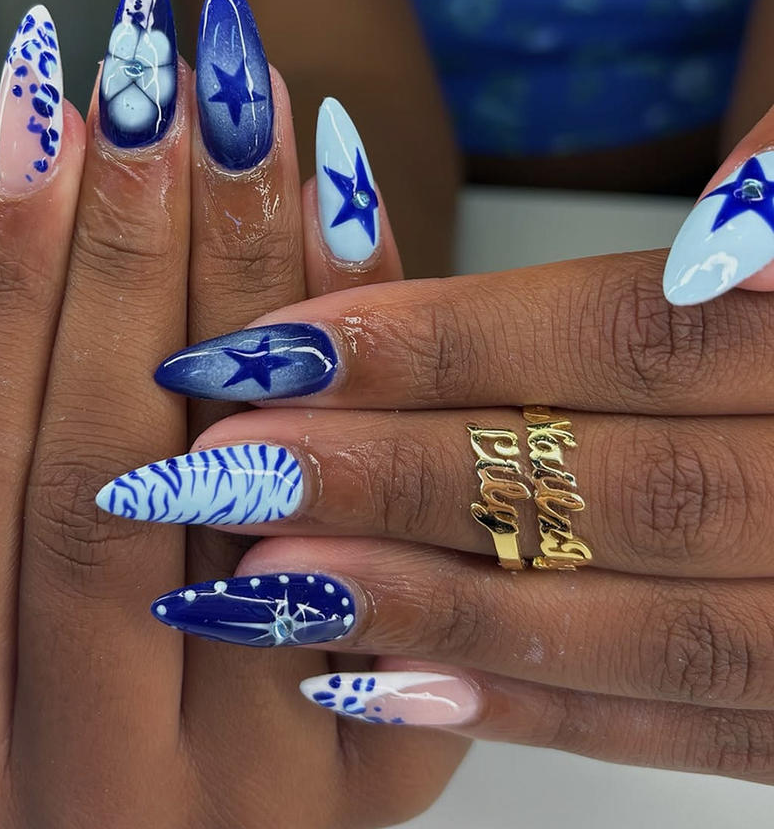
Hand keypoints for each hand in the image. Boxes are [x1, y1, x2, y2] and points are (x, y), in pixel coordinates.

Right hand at [0, 0, 464, 827]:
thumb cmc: (46, 772)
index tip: (39, 115)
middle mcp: (102, 781)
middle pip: (107, 472)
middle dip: (126, 252)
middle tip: (155, 75)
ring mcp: (261, 780)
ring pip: (250, 494)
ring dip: (250, 276)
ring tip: (252, 112)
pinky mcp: (388, 761)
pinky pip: (392, 528)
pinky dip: (372, 362)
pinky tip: (354, 216)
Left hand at [135, 103, 773, 783]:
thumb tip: (730, 224)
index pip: (638, 338)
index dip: (450, 342)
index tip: (279, 340)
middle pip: (613, 488)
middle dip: (405, 476)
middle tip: (227, 461)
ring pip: (638, 627)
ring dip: (436, 605)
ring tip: (265, 578)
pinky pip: (684, 726)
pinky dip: (531, 707)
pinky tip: (378, 679)